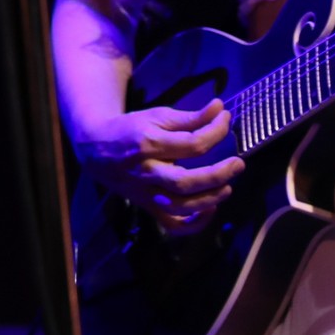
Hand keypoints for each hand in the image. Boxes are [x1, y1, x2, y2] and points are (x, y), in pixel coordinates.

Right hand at [74, 99, 243, 235]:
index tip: (226, 120)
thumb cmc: (130, 129)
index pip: (191, 144)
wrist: (96, 148)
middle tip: (238, 164)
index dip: (216, 132)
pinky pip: (172, 225)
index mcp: (149, 143)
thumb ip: (190, 117)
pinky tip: (209, 210)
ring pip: (180, 206)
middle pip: (185, 182)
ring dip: (209, 199)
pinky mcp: (148, 206)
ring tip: (227, 187)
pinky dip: (193, 224)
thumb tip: (220, 109)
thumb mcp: (156, 116)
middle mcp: (147, 172)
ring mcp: (146, 193)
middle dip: (217, 175)